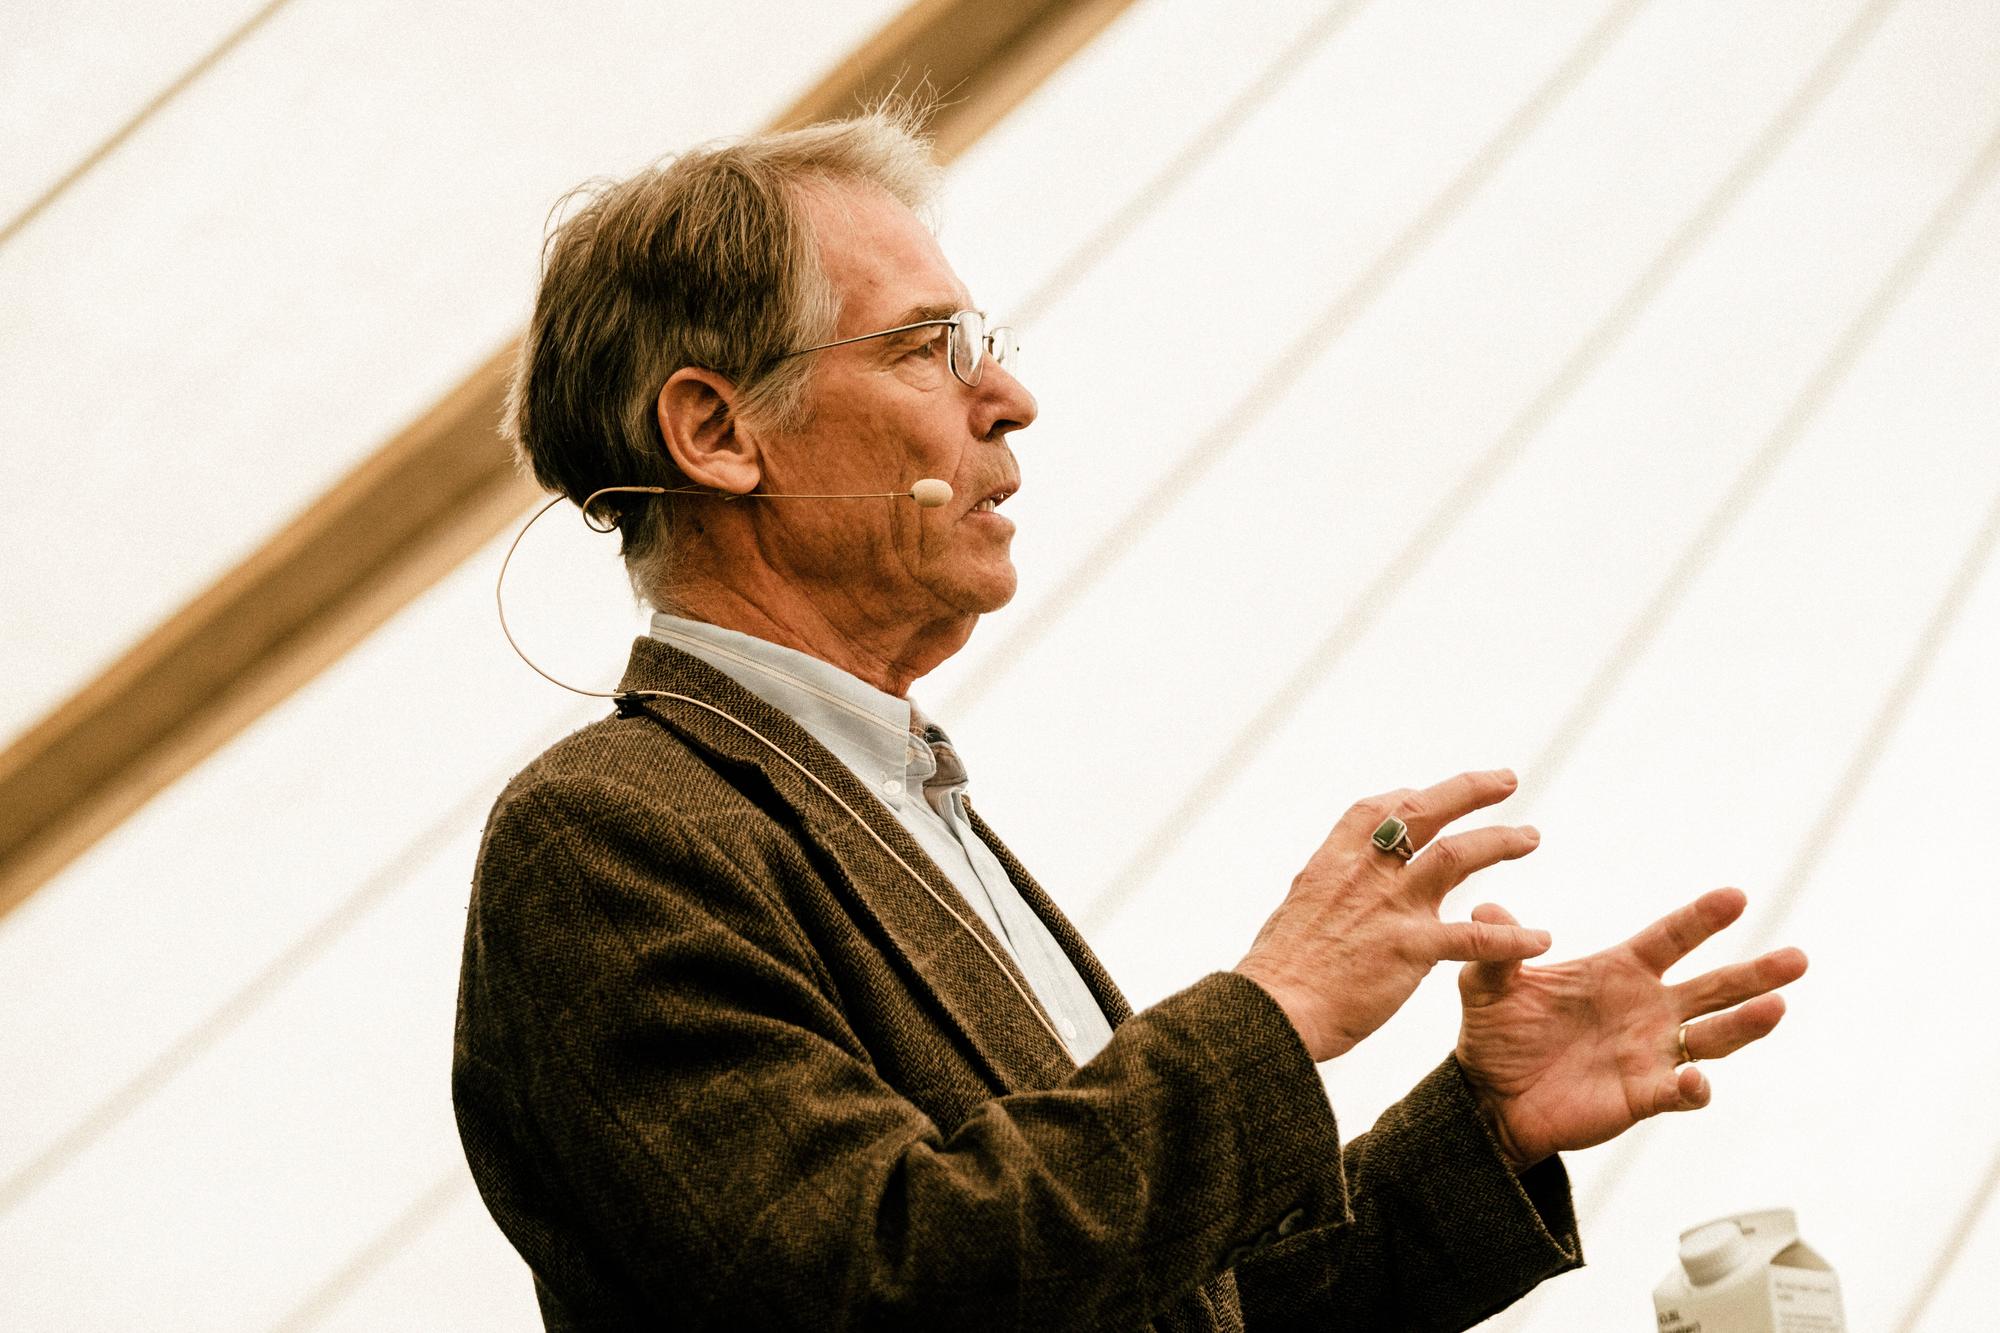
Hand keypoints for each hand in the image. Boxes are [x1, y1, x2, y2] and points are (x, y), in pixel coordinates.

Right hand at [1237, 770, 1549, 1061]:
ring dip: (1499, 841)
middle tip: (1507, 779)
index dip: (1405, 797)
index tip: (1426, 793)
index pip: (1373, 811)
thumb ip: (1319, 902)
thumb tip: (1322, 901)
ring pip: (1455, 855)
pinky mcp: (1409, 949)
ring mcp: (1388, 907)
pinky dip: (1512, 936)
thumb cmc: (1274, 979)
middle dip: (1467, 790)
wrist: (1271, 1012)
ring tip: (1531, 837)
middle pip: (1420, 812)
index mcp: (1330, 866)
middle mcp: (1363, 875)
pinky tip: (1541, 938)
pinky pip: (1474, 937)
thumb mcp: (1292, 919)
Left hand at [1454, 888, 1807, 1167]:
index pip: (1669, 939)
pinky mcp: (1644, 1096)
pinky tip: (1696, 1078)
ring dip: (1745, 1024)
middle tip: (1798, 958)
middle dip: (1755, 973)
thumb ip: (1497, 949)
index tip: (1736, 895)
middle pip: (1713, 987)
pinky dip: (1692, 1085)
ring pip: (1713, 1037)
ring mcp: (1651, 1053)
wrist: (1488, 1097)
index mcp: (1618, 972)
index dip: (1701, 919)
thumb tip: (1489, 906)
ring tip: (1776, 1007)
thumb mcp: (1487, 985)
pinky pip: (1679, 1090)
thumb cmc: (1495, 1034)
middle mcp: (1647, 1010)